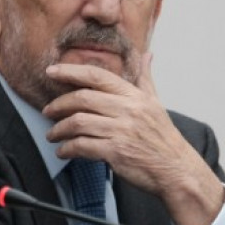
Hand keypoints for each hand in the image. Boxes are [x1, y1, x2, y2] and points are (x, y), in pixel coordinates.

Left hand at [43, 53, 224, 224]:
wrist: (176, 170)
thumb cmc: (163, 138)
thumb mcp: (156, 103)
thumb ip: (146, 78)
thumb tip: (147, 55)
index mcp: (135, 96)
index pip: (98, 75)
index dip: (71, 71)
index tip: (52, 72)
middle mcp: (128, 110)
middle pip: (83, 98)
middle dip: (59, 104)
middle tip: (48, 111)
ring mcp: (122, 131)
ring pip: (79, 122)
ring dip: (60, 129)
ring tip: (53, 134)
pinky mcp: (116, 152)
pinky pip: (83, 146)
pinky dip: (68, 149)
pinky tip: (63, 152)